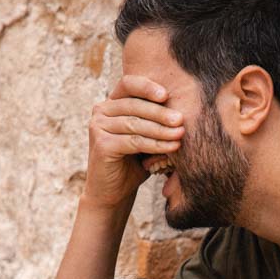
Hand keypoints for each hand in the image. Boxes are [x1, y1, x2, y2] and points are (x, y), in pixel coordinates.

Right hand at [83, 76, 183, 207]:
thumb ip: (155, 122)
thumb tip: (182, 113)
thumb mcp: (145, 138)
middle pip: (134, 105)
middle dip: (160, 113)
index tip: (167, 95)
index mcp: (111, 104)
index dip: (147, 86)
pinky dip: (155, 144)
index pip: (128, 84)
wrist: (113, 194)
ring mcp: (98, 127)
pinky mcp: (101, 144)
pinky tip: (171, 146)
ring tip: (180, 134)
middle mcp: (101, 111)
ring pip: (135, 123)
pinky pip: (134, 141)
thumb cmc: (132, 165)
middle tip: (181, 119)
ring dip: (161, 129)